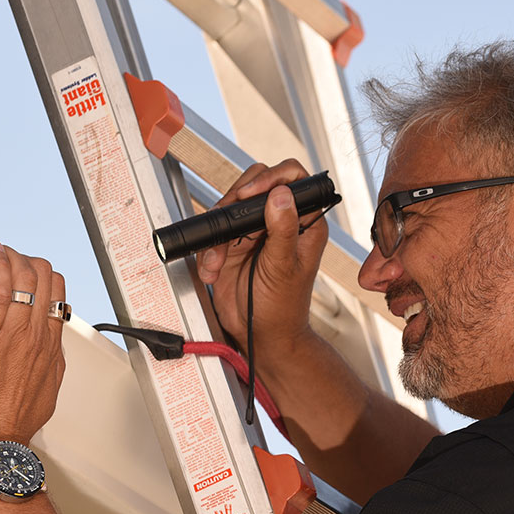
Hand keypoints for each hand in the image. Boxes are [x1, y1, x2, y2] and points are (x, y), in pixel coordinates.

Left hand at [0, 242, 66, 476]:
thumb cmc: (7, 428)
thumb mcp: (43, 394)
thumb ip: (46, 368)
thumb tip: (46, 356)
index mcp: (49, 351)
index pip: (58, 299)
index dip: (46, 279)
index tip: (32, 274)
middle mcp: (36, 338)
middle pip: (47, 281)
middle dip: (31, 262)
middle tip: (14, 260)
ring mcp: (12, 335)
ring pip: (26, 278)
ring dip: (14, 258)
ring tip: (2, 253)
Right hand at [195, 159, 328, 362]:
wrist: (260, 335)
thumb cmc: (283, 308)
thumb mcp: (283, 268)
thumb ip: (283, 230)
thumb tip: (281, 195)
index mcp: (305, 222)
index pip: (294, 179)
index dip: (272, 177)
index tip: (251, 193)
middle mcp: (280, 221)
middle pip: (257, 183)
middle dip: (236, 201)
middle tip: (228, 219)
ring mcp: (255, 231)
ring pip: (231, 205)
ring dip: (219, 230)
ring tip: (218, 260)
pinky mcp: (233, 244)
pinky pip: (215, 231)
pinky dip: (208, 249)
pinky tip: (213, 270)